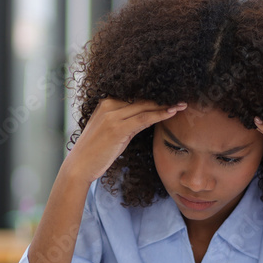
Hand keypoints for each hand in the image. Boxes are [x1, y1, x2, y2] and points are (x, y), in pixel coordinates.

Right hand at [64, 99, 185, 183]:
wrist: (79, 166)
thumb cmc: (95, 152)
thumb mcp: (111, 132)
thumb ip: (125, 121)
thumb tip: (146, 117)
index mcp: (105, 103)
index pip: (135, 97)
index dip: (154, 98)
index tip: (170, 98)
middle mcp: (108, 105)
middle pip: (142, 99)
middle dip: (162, 99)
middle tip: (181, 99)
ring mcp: (112, 115)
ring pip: (145, 106)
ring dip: (166, 105)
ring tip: (182, 104)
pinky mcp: (117, 127)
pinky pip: (144, 118)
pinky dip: (160, 114)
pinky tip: (172, 112)